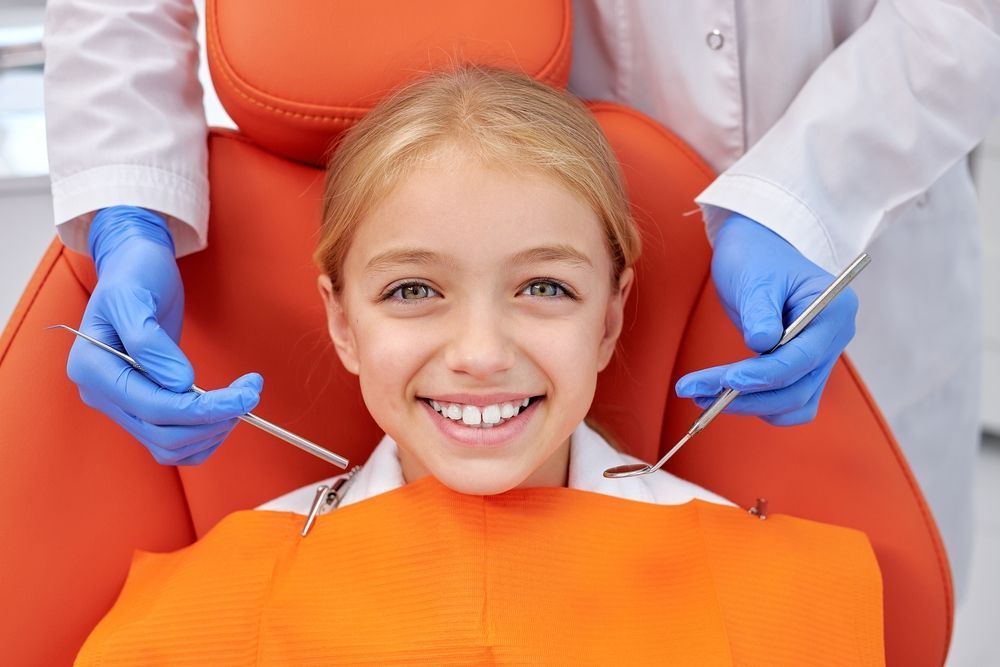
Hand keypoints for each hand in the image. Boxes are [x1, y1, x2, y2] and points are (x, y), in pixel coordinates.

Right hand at [67, 206, 261, 463]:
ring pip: (169, 446)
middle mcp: (101, 394)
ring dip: (212, 431)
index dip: (202, 408)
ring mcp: (121, 404)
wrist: (134, 268)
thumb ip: (149, 341)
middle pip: (162, 434)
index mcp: (91, 368)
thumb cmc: (134, 274)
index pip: (151, 407)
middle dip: (213, 419)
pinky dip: (203, 435)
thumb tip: (179, 384)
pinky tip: (225, 410)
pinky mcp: (142, 407)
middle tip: (250, 393)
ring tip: (241, 398)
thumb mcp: (135, 296)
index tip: (244, 394)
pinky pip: (173, 442)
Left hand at [675, 213, 857, 425]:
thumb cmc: (756, 258)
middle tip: (697, 392)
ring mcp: (819, 356)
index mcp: (834, 310)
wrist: (755, 252)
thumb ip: (761, 312)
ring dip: (749, 405)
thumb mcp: (755, 278)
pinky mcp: (800, 368)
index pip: (803, 358)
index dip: (764, 375)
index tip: (727, 380)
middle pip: (797, 387)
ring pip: (792, 402)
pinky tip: (722, 395)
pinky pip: (786, 401)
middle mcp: (834, 337)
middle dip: (748, 395)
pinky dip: (757, 404)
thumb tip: (761, 344)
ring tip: (700, 394)